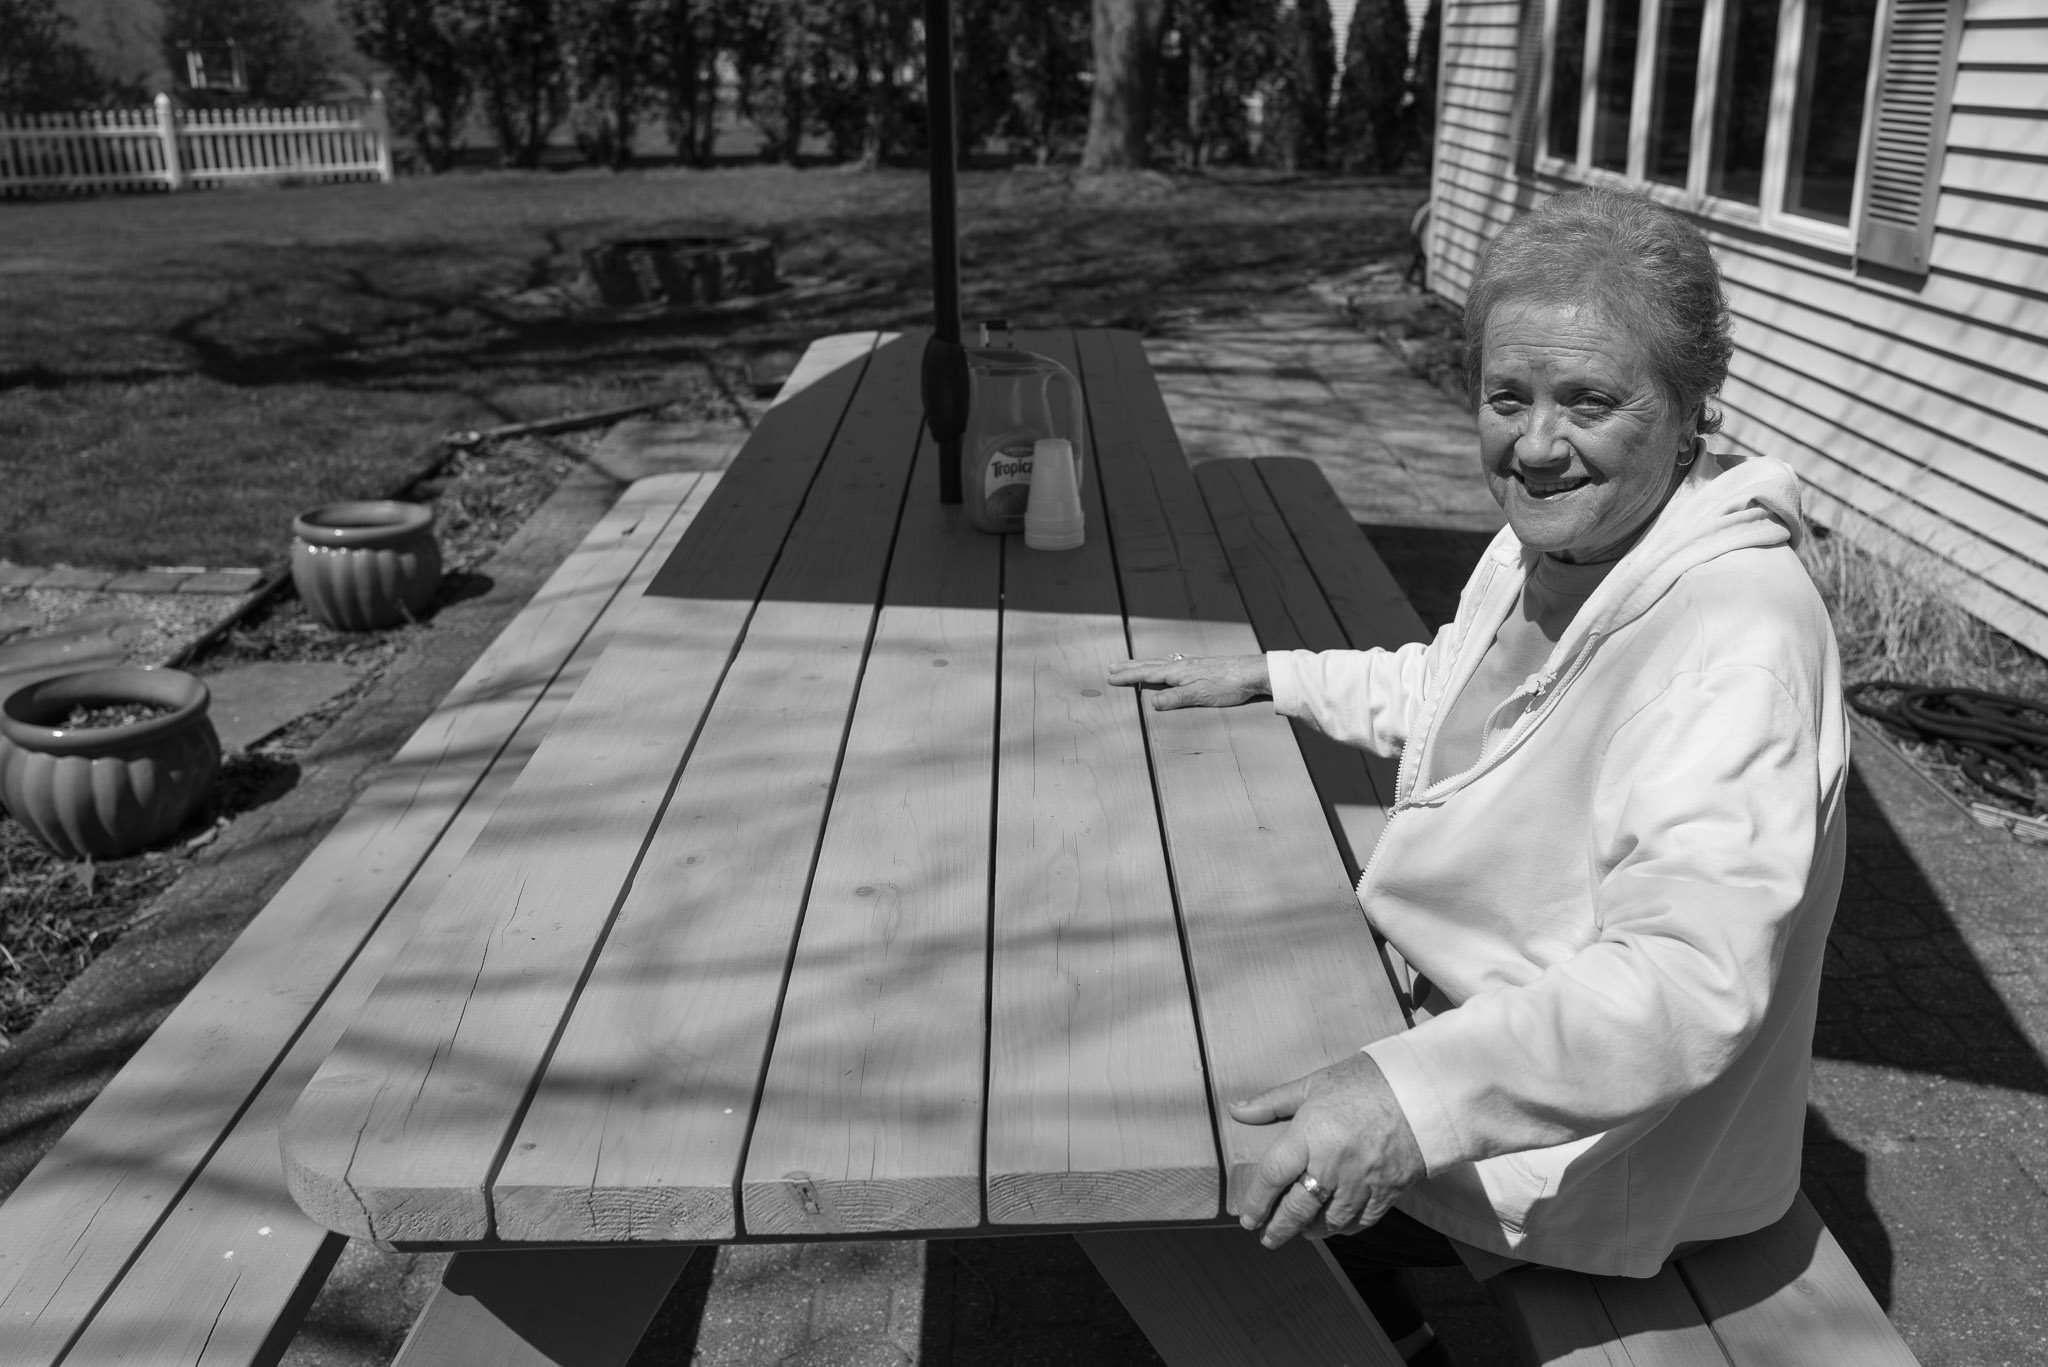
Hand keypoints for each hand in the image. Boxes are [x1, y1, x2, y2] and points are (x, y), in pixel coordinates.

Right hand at [1106, 654, 1269, 709]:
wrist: (1252, 672)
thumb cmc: (1228, 685)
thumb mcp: (1201, 695)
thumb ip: (1176, 699)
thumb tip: (1152, 703)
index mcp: (1178, 672)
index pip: (1146, 674)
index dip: (1127, 677)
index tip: (1110, 678)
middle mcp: (1182, 665)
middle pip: (1150, 665)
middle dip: (1130, 667)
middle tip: (1111, 666)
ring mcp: (1191, 664)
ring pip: (1160, 663)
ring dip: (1143, 664)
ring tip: (1132, 664)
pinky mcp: (1201, 666)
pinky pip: (1173, 663)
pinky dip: (1161, 664)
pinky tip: (1166, 665)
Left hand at [1229, 1052, 1425, 1248]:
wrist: (1424, 1089)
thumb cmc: (1366, 1081)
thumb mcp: (1314, 1084)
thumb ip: (1273, 1102)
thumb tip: (1236, 1110)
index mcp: (1311, 1135)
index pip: (1273, 1176)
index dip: (1257, 1201)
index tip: (1246, 1217)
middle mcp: (1334, 1164)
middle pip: (1299, 1208)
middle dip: (1279, 1228)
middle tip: (1268, 1238)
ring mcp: (1363, 1181)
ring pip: (1331, 1220)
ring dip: (1311, 1231)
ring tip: (1299, 1232)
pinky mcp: (1388, 1191)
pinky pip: (1362, 1220)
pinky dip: (1345, 1228)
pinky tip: (1336, 1226)